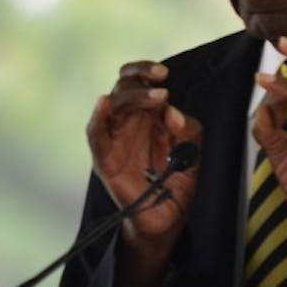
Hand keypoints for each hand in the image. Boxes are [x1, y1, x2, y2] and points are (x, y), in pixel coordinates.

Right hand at [86, 61, 202, 286]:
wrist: (165, 216)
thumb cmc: (176, 180)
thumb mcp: (192, 150)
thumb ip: (187, 128)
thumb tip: (171, 112)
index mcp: (146, 114)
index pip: (137, 80)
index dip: (146, 70)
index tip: (165, 74)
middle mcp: (127, 121)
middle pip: (123, 86)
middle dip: (141, 79)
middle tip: (164, 86)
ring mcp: (113, 138)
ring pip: (112, 103)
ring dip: (133, 96)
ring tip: (158, 99)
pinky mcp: (104, 157)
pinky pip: (95, 133)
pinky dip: (98, 117)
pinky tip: (103, 103)